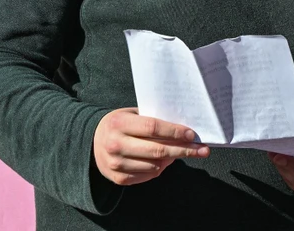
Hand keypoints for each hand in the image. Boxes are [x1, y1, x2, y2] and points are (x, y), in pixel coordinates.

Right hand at [92, 108, 209, 186]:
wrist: (91, 142)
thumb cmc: (119, 124)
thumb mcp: (131, 115)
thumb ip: (152, 120)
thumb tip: (183, 131)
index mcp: (119, 123)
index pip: (153, 128)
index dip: (175, 131)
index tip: (192, 134)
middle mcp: (116, 144)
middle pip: (158, 150)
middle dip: (184, 150)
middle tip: (202, 150)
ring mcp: (116, 164)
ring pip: (155, 165)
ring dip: (173, 159)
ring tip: (182, 152)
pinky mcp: (119, 178)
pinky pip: (148, 175)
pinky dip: (160, 168)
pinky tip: (166, 161)